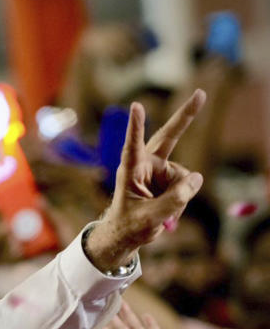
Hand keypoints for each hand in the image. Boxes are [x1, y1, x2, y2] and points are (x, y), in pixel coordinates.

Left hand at [85, 90, 206, 271]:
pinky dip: (181, 202)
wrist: (128, 234)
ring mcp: (159, 171)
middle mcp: (146, 165)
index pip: (133, 146)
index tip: (136, 106)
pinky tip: (168, 211)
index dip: (136, 127)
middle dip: (185, 117)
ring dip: (178, 198)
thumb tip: (197, 178)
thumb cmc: (129, 225)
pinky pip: (187, 186)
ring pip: (183, 178)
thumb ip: (174, 199)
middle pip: (168, 137)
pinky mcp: (169, 179)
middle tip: (201, 94)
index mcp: (130, 170)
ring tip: (161, 213)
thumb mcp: (150, 217)